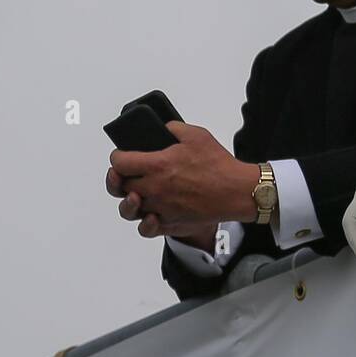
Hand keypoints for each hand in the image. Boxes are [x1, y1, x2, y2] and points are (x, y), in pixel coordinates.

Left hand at [106, 122, 259, 236]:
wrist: (237, 191)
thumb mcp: (197, 135)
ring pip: (128, 208)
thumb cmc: (219, 165)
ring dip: (129, 198)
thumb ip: (173, 128)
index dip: (118, 157)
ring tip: (136, 193)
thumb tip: (161, 128)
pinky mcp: (170, 223)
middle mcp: (154, 188)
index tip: (123, 156)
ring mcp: (160, 208)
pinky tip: (149, 212)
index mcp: (157, 165)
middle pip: (121, 185)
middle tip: (131, 172)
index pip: (119, 163)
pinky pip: (145, 228)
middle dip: (122, 177)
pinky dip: (143, 221)